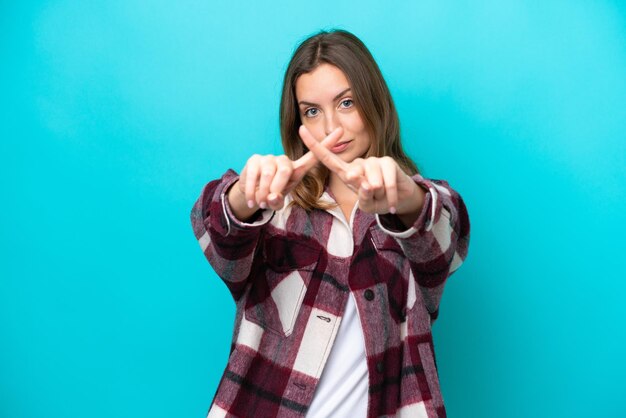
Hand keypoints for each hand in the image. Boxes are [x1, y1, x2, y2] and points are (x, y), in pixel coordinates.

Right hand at [228, 127, 343, 218]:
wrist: (251, 195)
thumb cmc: (270, 197)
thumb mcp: (278, 202)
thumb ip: (278, 201)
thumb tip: (272, 197)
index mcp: (296, 170)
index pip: (314, 156)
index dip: (327, 144)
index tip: (340, 131)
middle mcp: (284, 161)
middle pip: (286, 170)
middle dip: (277, 189)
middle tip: (269, 202)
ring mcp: (269, 158)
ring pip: (269, 173)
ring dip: (263, 192)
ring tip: (260, 202)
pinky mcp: (254, 159)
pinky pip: (253, 174)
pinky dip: (252, 191)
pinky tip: (251, 200)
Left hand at [298, 125, 423, 216]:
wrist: (398, 199)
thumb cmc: (377, 200)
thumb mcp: (366, 204)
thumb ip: (362, 197)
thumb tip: (366, 184)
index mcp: (346, 172)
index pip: (326, 158)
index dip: (314, 144)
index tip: (300, 129)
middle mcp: (358, 163)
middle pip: (353, 177)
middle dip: (364, 194)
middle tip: (372, 197)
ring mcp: (373, 160)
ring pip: (372, 182)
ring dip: (378, 195)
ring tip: (381, 194)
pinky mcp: (388, 162)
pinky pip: (386, 183)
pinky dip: (389, 196)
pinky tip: (391, 201)